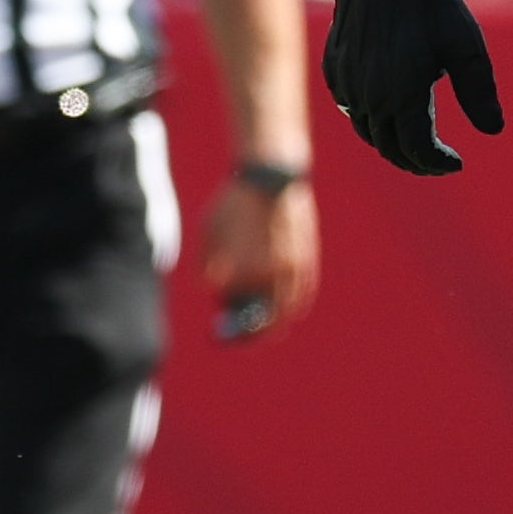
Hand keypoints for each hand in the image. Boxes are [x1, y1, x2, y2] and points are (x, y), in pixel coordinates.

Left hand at [204, 168, 318, 338]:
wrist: (270, 174)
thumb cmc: (233, 202)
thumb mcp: (208, 232)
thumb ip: (205, 267)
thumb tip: (213, 291)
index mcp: (244, 272)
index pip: (236, 318)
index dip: (226, 332)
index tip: (215, 338)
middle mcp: (271, 276)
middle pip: (264, 323)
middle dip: (249, 336)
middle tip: (237, 339)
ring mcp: (293, 269)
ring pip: (285, 313)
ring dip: (271, 324)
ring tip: (257, 326)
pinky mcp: (307, 260)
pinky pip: (301, 295)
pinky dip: (290, 307)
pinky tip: (279, 310)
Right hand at [323, 0, 501, 176]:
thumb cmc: (431, 5)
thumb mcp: (465, 46)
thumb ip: (479, 92)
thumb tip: (494, 130)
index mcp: (402, 95)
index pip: (418, 150)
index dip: (438, 163)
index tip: (457, 162)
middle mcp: (370, 97)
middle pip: (390, 149)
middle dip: (416, 161)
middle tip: (437, 162)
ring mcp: (347, 85)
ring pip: (367, 132)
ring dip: (391, 144)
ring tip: (414, 143)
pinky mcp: (334, 70)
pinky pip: (350, 109)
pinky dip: (370, 121)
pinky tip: (387, 114)